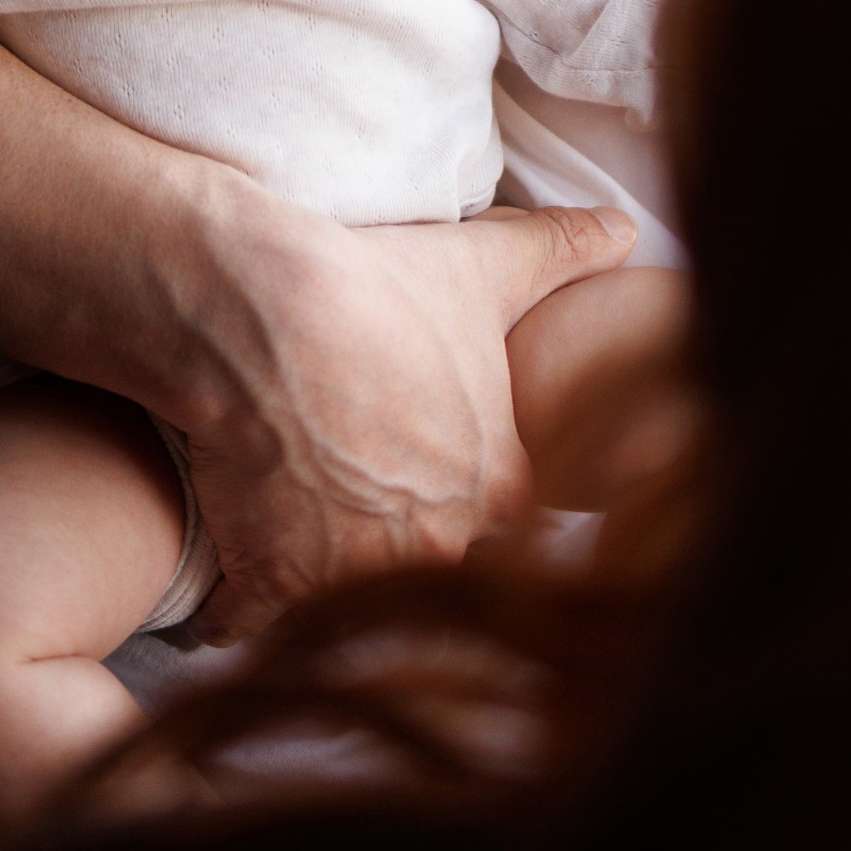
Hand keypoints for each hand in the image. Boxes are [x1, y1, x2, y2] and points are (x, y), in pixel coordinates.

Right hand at [169, 197, 634, 636]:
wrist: (263, 311)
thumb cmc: (380, 287)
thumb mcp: (486, 265)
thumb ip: (563, 251)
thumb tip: (625, 228)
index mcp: (500, 488)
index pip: (495, 515)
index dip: (447, 485)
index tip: (407, 460)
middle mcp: (442, 547)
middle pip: (419, 561)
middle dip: (383, 539)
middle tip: (337, 484)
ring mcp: (356, 575)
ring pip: (339, 598)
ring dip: (312, 575)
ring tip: (281, 521)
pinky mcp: (274, 585)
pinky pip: (250, 622)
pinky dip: (233, 604)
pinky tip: (226, 566)